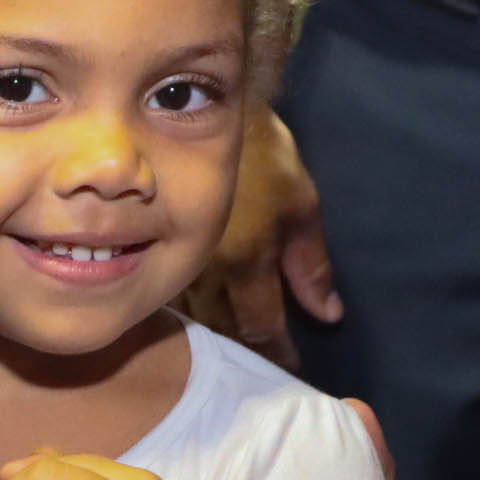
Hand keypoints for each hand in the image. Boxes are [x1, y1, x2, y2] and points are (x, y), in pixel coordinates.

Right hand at [184, 107, 341, 363]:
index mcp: (245, 260)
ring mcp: (173, 259)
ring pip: (193, 317)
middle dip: (244, 348)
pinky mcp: (152, 247)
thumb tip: (327, 315)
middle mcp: (204, 271)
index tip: (290, 366)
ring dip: (215, 332)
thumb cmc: (263, 153)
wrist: (202, 112)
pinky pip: (171, 293)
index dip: (276, 351)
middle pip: (223, 331)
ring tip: (234, 345)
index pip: (260, 326)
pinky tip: (199, 313)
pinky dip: (189, 309)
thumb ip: (312, 265)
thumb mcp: (301, 203)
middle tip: (264, 362)